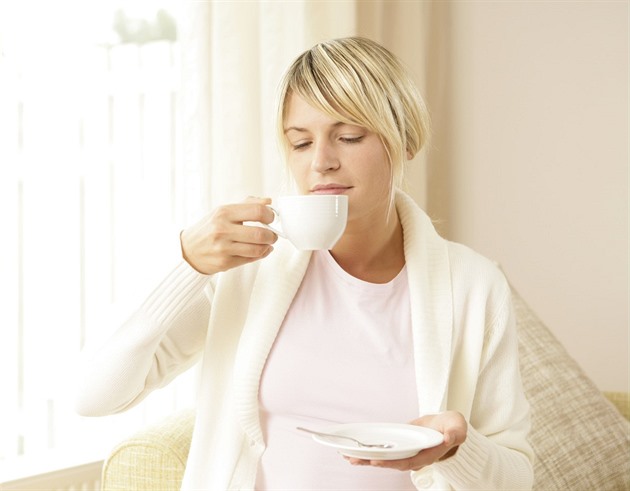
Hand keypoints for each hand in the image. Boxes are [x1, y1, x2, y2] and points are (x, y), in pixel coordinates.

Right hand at [180, 197, 277, 274]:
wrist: (187, 250)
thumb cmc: (208, 229)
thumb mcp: (223, 211)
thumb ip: (246, 204)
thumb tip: (268, 201)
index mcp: (223, 213)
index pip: (257, 211)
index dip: (270, 215)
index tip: (271, 218)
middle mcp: (222, 230)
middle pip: (260, 233)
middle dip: (272, 235)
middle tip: (273, 234)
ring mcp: (223, 248)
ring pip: (257, 249)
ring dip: (268, 246)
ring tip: (268, 242)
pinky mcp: (225, 263)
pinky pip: (251, 259)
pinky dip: (261, 254)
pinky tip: (262, 250)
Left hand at [344, 411, 466, 471]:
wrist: (447, 426)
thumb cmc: (453, 427)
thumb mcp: (458, 428)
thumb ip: (454, 433)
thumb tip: (449, 438)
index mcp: (427, 455)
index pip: (406, 461)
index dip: (390, 462)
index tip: (375, 460)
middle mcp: (414, 456)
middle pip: (390, 462)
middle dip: (372, 461)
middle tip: (353, 458)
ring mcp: (406, 451)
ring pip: (384, 458)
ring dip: (366, 458)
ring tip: (348, 456)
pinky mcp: (400, 445)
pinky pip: (384, 449)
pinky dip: (370, 450)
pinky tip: (355, 450)